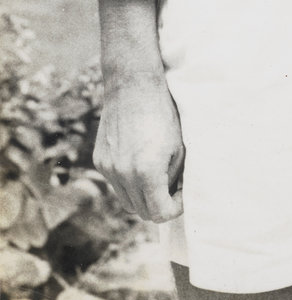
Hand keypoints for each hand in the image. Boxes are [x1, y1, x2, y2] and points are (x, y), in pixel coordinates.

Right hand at [95, 70, 184, 222]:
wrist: (133, 87)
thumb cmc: (163, 114)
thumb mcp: (178, 147)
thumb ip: (174, 177)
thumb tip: (172, 195)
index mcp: (147, 172)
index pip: (160, 213)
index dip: (175, 209)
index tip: (182, 197)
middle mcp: (123, 174)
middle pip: (142, 211)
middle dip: (159, 206)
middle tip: (172, 190)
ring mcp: (108, 169)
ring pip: (127, 201)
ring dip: (143, 197)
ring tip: (157, 178)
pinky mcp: (100, 161)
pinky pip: (116, 184)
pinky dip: (129, 183)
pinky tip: (141, 164)